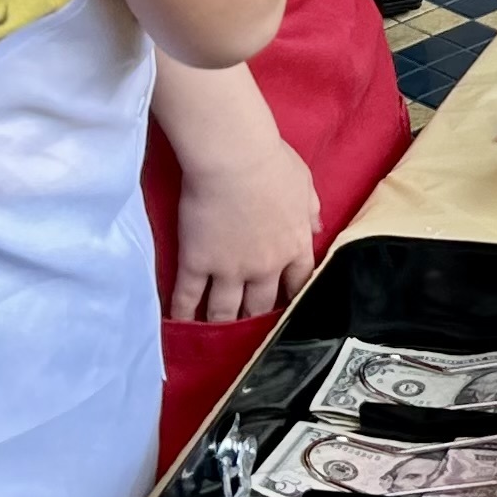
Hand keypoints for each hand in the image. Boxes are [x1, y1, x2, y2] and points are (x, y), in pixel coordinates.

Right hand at [169, 126, 320, 324]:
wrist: (233, 158)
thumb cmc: (272, 163)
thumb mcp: (304, 185)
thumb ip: (310, 211)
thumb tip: (317, 228)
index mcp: (294, 246)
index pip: (299, 283)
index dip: (291, 298)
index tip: (285, 307)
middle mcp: (265, 267)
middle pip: (261, 304)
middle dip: (254, 319)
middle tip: (247, 331)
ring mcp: (229, 269)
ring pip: (225, 309)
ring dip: (220, 324)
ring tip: (214, 337)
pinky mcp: (197, 262)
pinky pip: (188, 296)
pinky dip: (183, 313)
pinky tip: (178, 324)